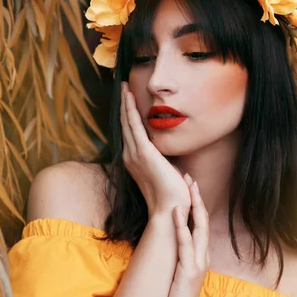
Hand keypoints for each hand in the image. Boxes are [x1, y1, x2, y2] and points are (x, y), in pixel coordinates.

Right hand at [120, 82, 190, 215]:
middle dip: (123, 105)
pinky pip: (134, 126)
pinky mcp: (143, 152)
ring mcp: (135, 154)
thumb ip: (165, 162)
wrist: (169, 209)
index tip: (127, 102)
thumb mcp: (167, 173)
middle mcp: (130, 156)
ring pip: (127, 122)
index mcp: (134, 161)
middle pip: (124, 125)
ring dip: (125, 103)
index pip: (130, 133)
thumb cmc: (171, 195)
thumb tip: (174, 161)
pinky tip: (128, 97)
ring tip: (123, 87)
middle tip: (122, 87)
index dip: (127, 116)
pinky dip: (130, 110)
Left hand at [159, 174, 209, 296]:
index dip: (194, 204)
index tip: (187, 185)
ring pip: (198, 228)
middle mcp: (201, 257)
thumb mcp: (175, 276)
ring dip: (193, 205)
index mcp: (198, 257)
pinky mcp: (188, 272)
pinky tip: (176, 210)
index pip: (198, 225)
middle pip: (202, 220)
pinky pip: (186, 244)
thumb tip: (165, 244)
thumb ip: (175, 260)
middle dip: (196, 197)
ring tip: (187, 185)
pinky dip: (182, 225)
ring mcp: (197, 264)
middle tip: (189, 176)